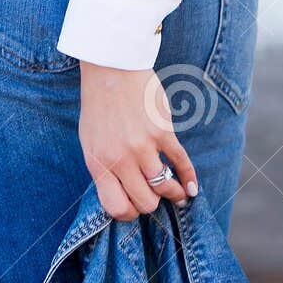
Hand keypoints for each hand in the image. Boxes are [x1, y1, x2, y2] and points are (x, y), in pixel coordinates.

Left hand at [78, 61, 198, 220]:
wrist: (111, 69)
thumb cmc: (99, 105)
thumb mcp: (90, 141)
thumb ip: (104, 167)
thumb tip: (122, 194)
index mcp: (98, 163)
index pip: (116, 208)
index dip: (129, 213)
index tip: (136, 206)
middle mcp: (120, 159)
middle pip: (145, 202)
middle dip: (152, 203)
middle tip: (156, 197)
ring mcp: (143, 146)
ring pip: (164, 188)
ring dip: (174, 194)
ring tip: (178, 195)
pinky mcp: (163, 132)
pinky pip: (181, 163)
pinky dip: (189, 179)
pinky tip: (192, 187)